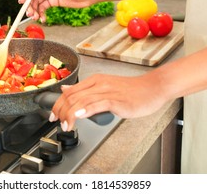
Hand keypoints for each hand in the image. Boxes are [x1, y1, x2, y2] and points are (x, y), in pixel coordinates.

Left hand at [49, 73, 168, 131]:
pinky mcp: (117, 100)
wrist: (152, 88)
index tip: (53, 115)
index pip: (69, 91)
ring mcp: (108, 91)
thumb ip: (85, 89)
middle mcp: (99, 83)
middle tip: (57, 122)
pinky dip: (86, 109)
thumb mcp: (105, 86)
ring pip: (82, 100)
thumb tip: (66, 90)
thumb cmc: (132, 90)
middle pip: (72, 96)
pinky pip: (98, 104)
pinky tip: (78, 116)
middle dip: (61, 111)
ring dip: (70, 114)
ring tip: (66, 125)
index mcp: (95, 80)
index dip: (58, 103)